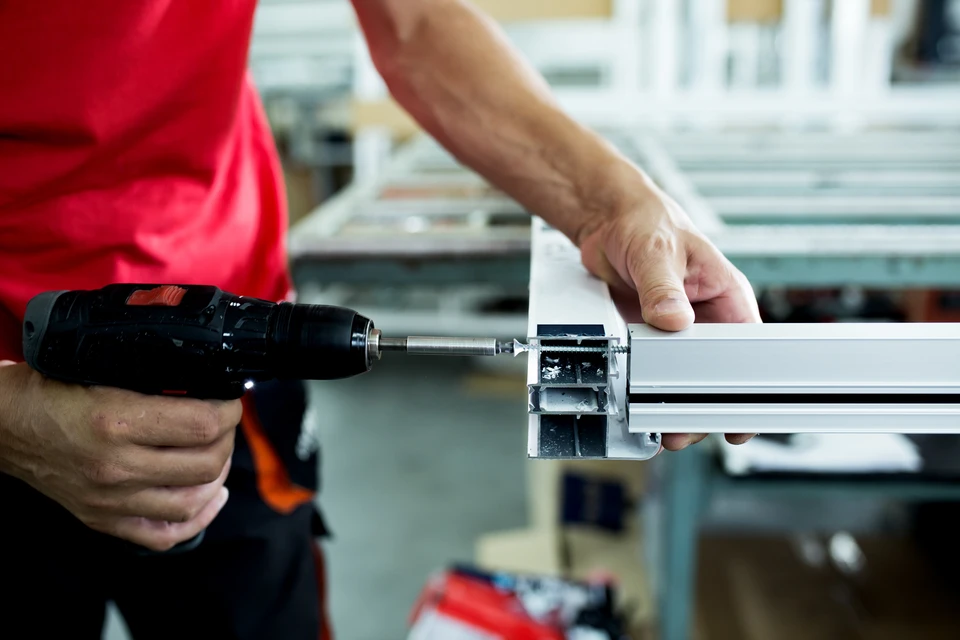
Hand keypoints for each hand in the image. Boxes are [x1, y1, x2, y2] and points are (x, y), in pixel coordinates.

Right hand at [0, 362, 238, 550]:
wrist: (3, 426)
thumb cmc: (50, 390)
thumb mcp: (101, 366)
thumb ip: (151, 375)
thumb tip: (205, 375)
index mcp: (117, 421)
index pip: (202, 424)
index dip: (229, 411)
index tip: (231, 400)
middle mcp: (116, 466)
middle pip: (205, 464)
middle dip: (227, 439)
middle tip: (225, 423)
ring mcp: (110, 500)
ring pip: (191, 501)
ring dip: (216, 477)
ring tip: (218, 455)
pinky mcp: (103, 519)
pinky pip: (163, 535)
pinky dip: (196, 519)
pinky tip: (211, 498)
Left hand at [578, 179, 760, 451]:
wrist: (608, 221)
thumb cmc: (648, 223)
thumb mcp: (656, 252)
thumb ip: (663, 287)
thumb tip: (673, 319)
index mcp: (726, 296)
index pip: (749, 349)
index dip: (748, 387)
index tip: (742, 418)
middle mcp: (706, 318)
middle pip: (714, 374)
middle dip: (702, 404)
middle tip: (687, 429)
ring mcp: (676, 331)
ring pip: (683, 378)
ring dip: (673, 404)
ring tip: (663, 429)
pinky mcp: (648, 336)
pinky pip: (652, 370)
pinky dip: (646, 390)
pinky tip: (639, 409)